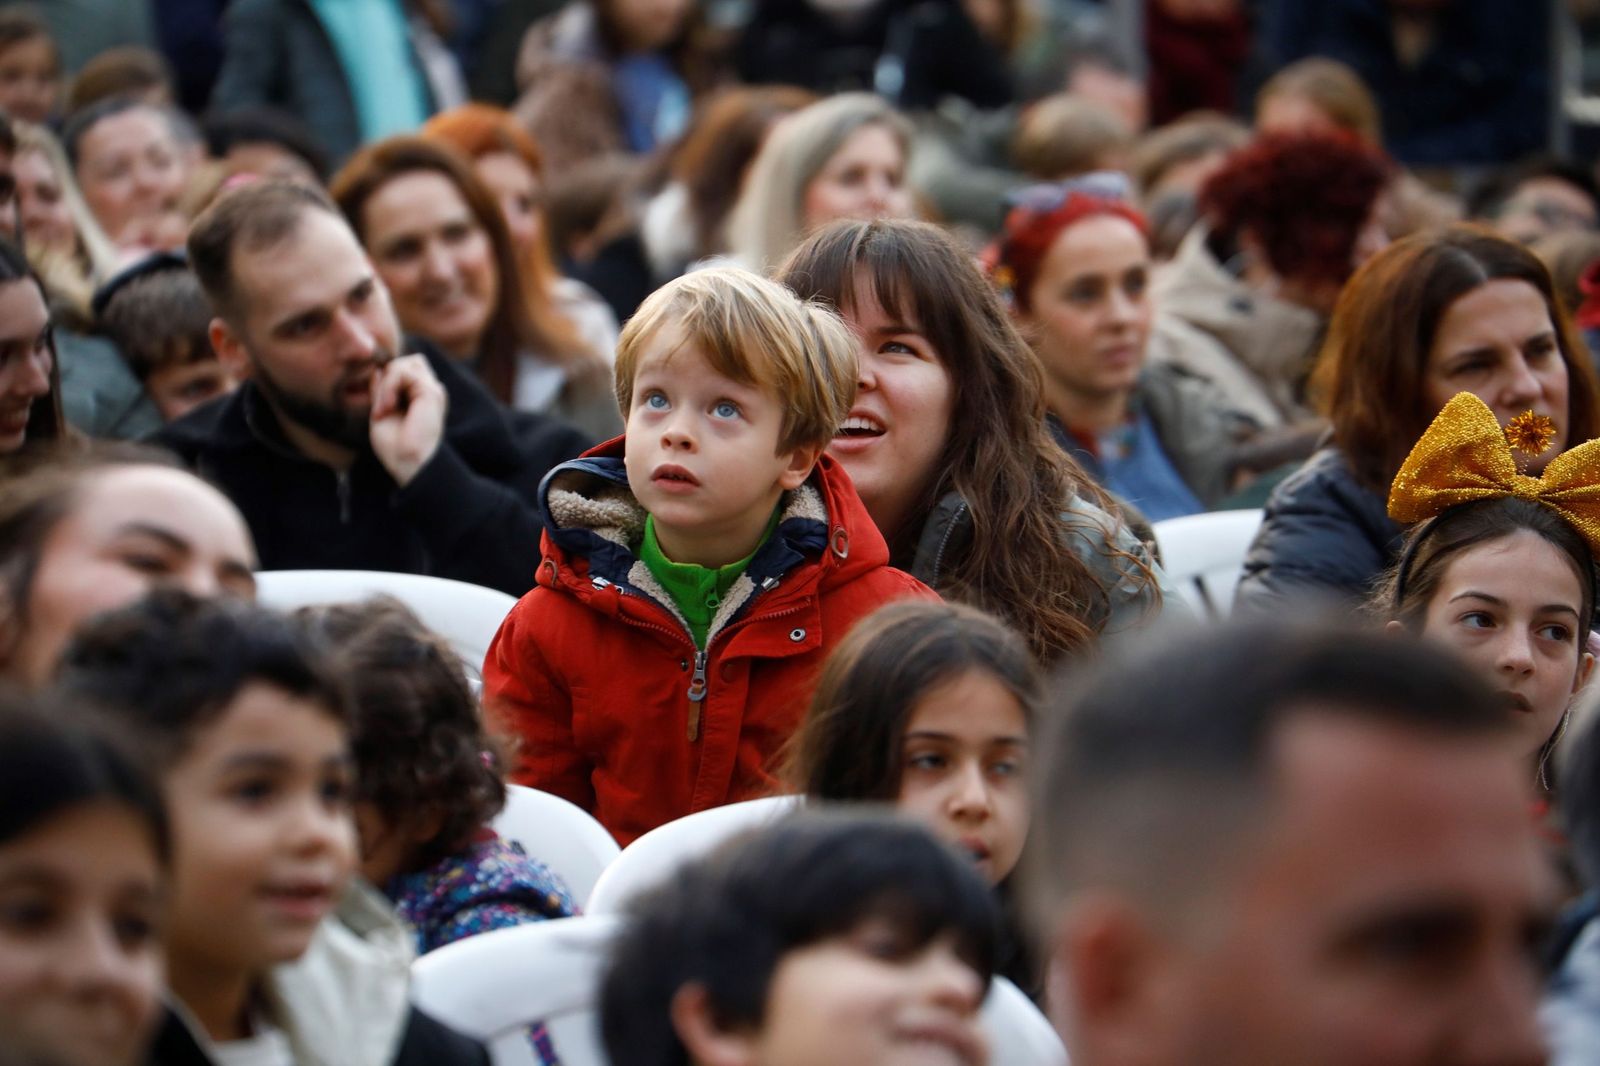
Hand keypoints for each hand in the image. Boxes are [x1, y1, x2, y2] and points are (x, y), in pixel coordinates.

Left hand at [369, 353, 446, 486]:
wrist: (409, 464)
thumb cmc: (395, 448)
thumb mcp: (381, 412)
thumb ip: (381, 390)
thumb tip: (378, 369)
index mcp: (422, 397)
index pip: (405, 369)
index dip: (388, 379)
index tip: (378, 408)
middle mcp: (430, 392)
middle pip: (410, 361)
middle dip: (390, 375)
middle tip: (380, 404)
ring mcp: (433, 390)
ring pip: (405, 364)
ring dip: (387, 383)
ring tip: (383, 408)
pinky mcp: (431, 392)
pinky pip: (402, 372)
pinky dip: (388, 387)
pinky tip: (387, 407)